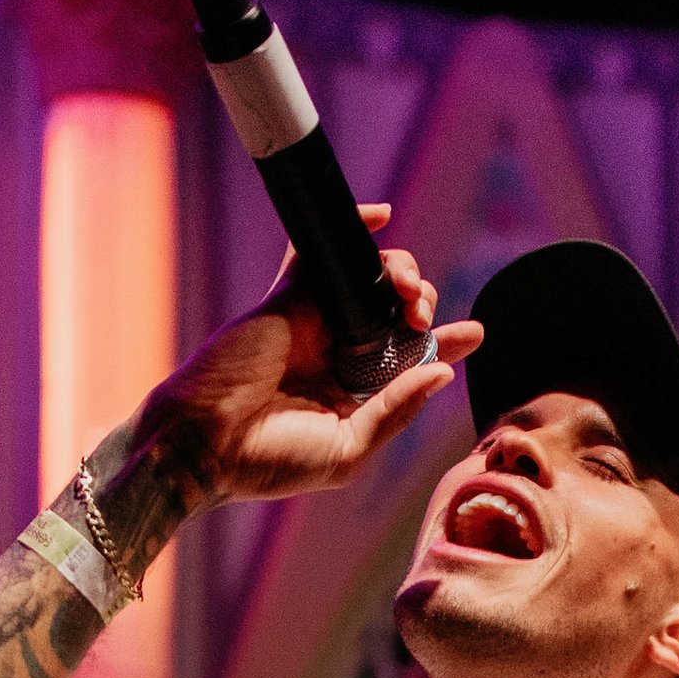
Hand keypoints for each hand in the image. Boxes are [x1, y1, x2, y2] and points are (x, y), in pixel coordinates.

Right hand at [137, 209, 481, 513]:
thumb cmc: (268, 461)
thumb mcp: (347, 450)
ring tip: (406, 290)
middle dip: (421, 302)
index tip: (474, 333)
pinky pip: (318, 255)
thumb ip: (395, 412)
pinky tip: (381, 216)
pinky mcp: (286, 300)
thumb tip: (443, 373)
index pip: (410, 361)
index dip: (444, 342)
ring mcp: (312, 324)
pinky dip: (350, 229)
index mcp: (355, 396)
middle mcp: (336, 356)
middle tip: (422, 316)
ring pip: (367, 279)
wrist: (204, 445)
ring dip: (399, 272)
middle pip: (394, 312)